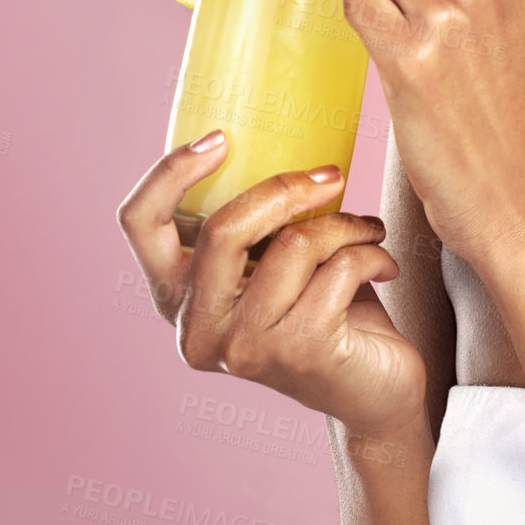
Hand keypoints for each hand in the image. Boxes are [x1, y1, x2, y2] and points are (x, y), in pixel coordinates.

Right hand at [116, 133, 426, 439]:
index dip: (169, 172)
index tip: (221, 136)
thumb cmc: (325, 309)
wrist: (374, 389)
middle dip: (286, 188)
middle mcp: (197, 328)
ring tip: (368, 230)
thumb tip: (283, 135)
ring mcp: (244, 347)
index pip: (140, 224)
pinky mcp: (299, 353)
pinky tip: (385, 265)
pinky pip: (339, 270)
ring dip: (346, 224)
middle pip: (224, 228)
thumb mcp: (275, 261)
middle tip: (333, 176)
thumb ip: (258, 222)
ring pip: (294, 245)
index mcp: (176, 296)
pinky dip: (371, 254)